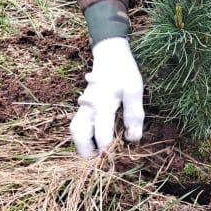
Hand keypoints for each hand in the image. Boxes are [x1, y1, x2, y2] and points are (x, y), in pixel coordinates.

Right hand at [70, 37, 144, 156]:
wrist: (109, 53)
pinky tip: (96, 136)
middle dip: (87, 151)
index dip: (108, 149)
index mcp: (103, 104)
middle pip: (79, 134)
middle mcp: (89, 107)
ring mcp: (84, 106)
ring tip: (97, 150)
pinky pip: (79, 123)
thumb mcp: (134, 90)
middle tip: (100, 157)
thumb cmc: (123, 71)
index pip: (101, 135)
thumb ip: (133, 115)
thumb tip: (132, 139)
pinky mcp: (84, 105)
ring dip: (83, 143)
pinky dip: (85, 134)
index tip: (115, 156)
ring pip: (76, 129)